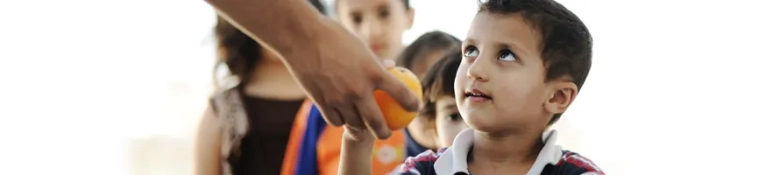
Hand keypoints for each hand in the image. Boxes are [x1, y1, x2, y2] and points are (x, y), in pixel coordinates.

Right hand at [286, 20, 420, 138]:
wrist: (301, 38)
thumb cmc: (333, 36)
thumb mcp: (360, 46)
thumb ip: (374, 61)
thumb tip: (389, 66)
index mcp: (373, 72)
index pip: (400, 92)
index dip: (411, 103)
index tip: (415, 107)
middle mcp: (358, 89)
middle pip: (377, 122)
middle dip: (385, 132)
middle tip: (387, 132)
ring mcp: (340, 99)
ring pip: (355, 125)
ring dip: (361, 129)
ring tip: (364, 128)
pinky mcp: (322, 103)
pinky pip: (336, 121)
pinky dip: (341, 121)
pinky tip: (343, 118)